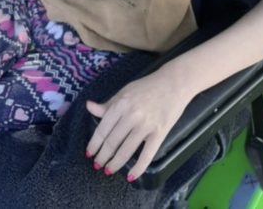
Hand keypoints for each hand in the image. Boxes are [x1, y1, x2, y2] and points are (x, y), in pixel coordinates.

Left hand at [85, 64, 193, 181]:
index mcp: (120, 104)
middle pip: (112, 141)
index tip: (89, 153)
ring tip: (108, 170)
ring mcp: (146, 126)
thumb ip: (108, 104)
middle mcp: (131, 115)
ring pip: (126, 150)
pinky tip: (131, 177)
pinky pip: (147, 155)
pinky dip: (138, 168)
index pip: (103, 129)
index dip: (94, 144)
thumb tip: (89, 107)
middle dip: (102, 156)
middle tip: (97, 165)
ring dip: (115, 163)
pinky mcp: (159, 133)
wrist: (173, 84)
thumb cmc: (146, 87)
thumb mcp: (124, 92)